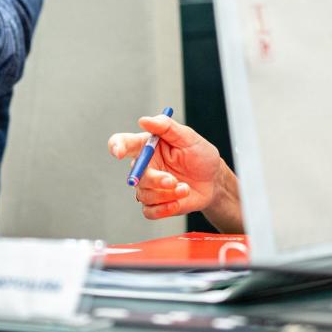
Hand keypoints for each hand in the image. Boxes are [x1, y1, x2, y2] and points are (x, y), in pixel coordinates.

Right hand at [108, 114, 234, 223]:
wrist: (214, 181)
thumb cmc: (200, 156)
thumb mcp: (188, 137)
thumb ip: (167, 127)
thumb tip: (145, 120)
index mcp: (147, 146)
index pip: (123, 143)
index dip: (116, 146)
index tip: (119, 152)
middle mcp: (144, 166)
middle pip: (135, 175)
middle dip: (154, 180)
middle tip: (172, 181)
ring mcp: (149, 186)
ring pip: (144, 194)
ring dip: (166, 194)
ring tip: (184, 189)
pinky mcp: (155, 204)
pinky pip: (149, 211)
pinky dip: (164, 209)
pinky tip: (178, 201)